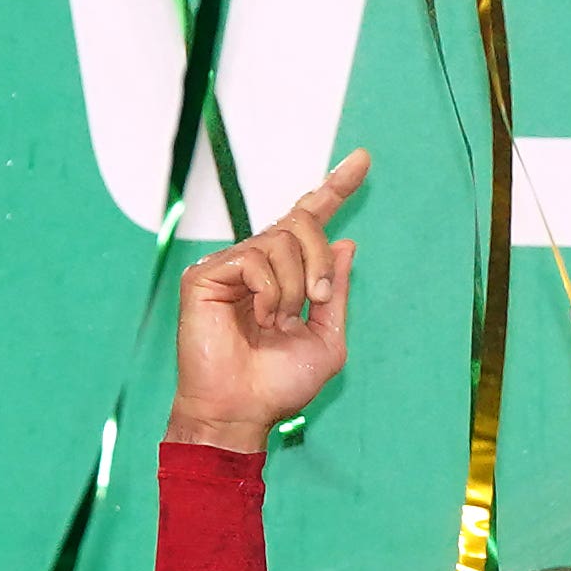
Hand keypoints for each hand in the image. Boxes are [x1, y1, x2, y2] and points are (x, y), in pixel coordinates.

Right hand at [167, 150, 367, 453]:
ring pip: (280, 242)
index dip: (337, 188)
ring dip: (293, 287)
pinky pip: (255, 260)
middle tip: (316, 301)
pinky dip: (269, 293)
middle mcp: (257, 262)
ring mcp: (229, 266)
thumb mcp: (328, 338)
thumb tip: (348, 243)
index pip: (310, 219)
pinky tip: (259, 319)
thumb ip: (336, 290)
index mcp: (286, 274)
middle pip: (301, 223)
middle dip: (319, 259)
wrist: (242, 410)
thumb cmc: (279, 384)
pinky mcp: (205, 275)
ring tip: (278, 322)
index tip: (364, 159)